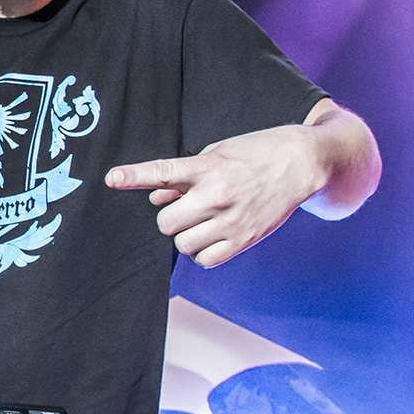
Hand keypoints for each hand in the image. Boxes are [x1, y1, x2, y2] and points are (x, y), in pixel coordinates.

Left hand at [106, 125, 328, 266]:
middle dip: (170, 217)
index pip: (162, 171)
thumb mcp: (216, 153)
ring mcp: (231, 220)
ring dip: (186, 235)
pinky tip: (212, 236)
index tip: (111, 178)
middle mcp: (216, 195)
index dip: (133, 175)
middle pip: (166, 222)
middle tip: (186, 208)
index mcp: (207, 166)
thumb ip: (182, 177)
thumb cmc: (254, 154)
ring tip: (203, 220)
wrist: (302, 163)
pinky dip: (202, 252)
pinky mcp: (244, 239)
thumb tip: (154, 198)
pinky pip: (205, 259)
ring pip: (183, 244)